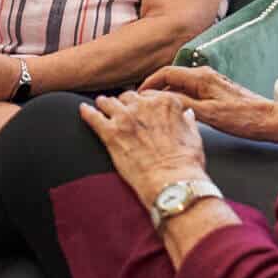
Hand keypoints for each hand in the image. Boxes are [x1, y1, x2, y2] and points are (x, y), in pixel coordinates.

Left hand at [79, 90, 206, 207]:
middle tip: (122, 112)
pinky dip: (87, 112)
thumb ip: (187, 121)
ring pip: (108, 102)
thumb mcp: (194, 137)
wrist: (172, 182)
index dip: (142, 104)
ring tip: (100, 106)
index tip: (140, 110)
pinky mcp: (111, 133)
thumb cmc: (186, 163)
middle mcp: (144, 105)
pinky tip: (83, 110)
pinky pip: (93, 116)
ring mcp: (126, 118)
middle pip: (127, 97)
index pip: (148, 95)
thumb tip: (186, 115)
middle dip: (124, 104)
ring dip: (105, 105)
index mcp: (166, 103)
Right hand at [140, 65, 276, 138]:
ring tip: (156, 108)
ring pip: (182, 85)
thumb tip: (160, 99)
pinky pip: (191, 91)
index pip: (166, 72)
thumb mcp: (209, 114)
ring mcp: (212, 83)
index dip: (149, 82)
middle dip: (155, 88)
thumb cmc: (244, 118)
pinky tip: (178, 111)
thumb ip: (184, 103)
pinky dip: (179, 98)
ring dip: (167, 94)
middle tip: (142, 102)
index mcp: (201, 77)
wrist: (270, 120)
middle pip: (172, 77)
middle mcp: (205, 76)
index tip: (137, 94)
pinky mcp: (217, 92)